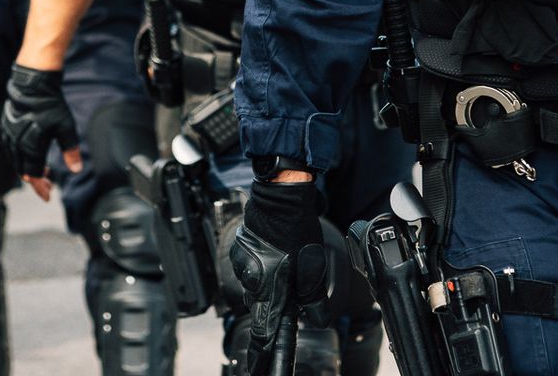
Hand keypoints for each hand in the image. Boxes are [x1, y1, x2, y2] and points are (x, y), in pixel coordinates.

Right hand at [0, 63, 80, 201]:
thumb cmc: (51, 106)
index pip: (34, 175)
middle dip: (36, 181)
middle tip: (48, 185)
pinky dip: (19, 158)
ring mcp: (9, 136)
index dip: (41, 187)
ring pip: (15, 162)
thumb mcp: (66, 128)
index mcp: (30, 147)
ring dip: (27, 170)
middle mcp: (16, 144)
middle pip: (23, 171)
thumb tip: (76, 169)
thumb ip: (71, 151)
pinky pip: (10, 150)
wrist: (33, 84)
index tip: (48, 196)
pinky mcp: (6, 128)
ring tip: (42, 172)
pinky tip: (29, 156)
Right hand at [230, 179, 329, 364]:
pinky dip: (264, 266)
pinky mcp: (241, 251)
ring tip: (287, 260)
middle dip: (273, 307)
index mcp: (270, 291)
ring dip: (270, 283)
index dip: (262, 356)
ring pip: (257, 286)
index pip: (264, 334)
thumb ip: (314, 301)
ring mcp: (243, 265)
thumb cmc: (298, 233)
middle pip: (261, 308)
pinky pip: (252, 268)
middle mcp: (251, 282)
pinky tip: (277, 250)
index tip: (257, 372)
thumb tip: (316, 321)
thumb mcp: (314, 271)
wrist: (280, 198)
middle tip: (287, 289)